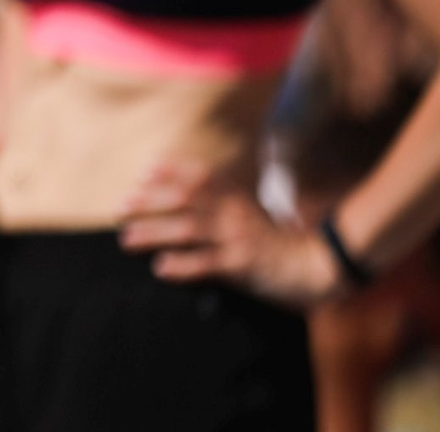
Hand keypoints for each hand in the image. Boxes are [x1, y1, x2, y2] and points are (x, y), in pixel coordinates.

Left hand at [119, 162, 347, 308]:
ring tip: (126, 239)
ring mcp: (238, 237)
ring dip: (153, 233)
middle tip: (119, 209)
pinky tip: (161, 268)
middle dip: (147, 201)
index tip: (141, 174)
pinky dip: (182, 265)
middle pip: (183, 199)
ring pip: (188, 229)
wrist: (320, 264)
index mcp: (236, 195)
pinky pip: (208, 263)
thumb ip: (222, 200)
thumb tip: (184, 194)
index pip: (197, 175)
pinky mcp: (243, 265)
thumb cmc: (278, 240)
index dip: (167, 172)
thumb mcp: (250, 210)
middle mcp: (234, 211)